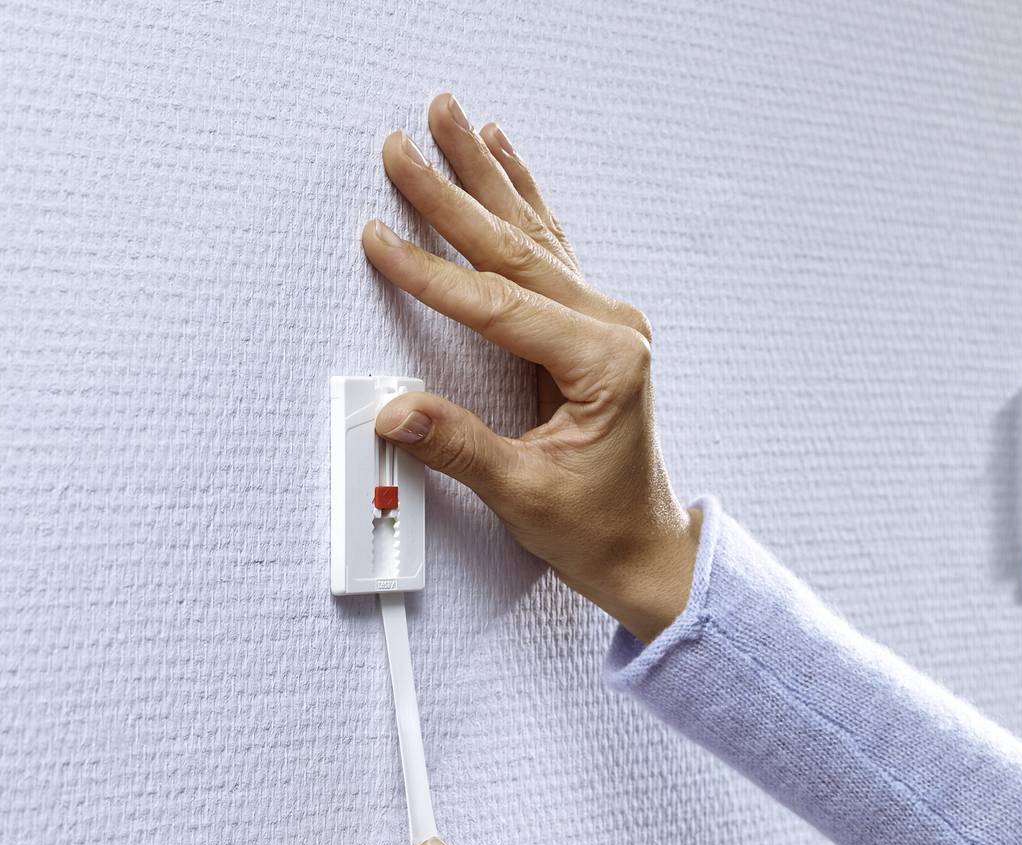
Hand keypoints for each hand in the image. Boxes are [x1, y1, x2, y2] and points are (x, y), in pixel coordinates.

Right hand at [361, 92, 699, 642]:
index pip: (498, 303)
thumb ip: (459, 447)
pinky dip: (518, 200)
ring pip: (531, 233)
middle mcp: (611, 329)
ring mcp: (606, 323)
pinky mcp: (592, 328)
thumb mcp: (523, 493)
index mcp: (604, 361)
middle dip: (452, 192)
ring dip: (484, 174)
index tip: (379, 240)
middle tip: (402, 145)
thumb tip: (396, 413)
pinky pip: (546, 248)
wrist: (642, 548)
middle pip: (515, 247)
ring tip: (449, 117)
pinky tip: (501, 155)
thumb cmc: (596, 527)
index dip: (431, 273)